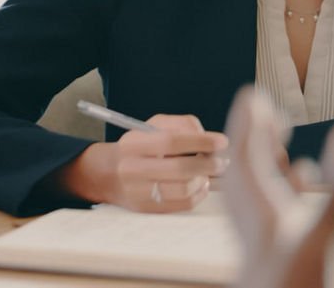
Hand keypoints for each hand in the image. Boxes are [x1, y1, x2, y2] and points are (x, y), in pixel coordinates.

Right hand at [55, 114, 228, 212]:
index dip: (200, 141)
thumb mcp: (154, 126)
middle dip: (208, 164)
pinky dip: (199, 194)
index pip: (171, 141)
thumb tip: (206, 136)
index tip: (222, 141)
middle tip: (223, 160)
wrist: (109, 174)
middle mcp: (133, 169)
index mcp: (134, 144)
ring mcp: (139, 192)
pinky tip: (201, 184)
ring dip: (204, 179)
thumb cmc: (141, 146)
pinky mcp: (148, 209)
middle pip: (180, 169)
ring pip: (183, 189)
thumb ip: (181, 124)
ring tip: (209, 172)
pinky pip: (182, 204)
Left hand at [223, 87, 333, 287]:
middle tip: (261, 104)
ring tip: (279, 134)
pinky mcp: (274, 245)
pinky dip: (284, 185)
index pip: (247, 153)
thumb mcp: (324, 232)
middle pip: (246, 165)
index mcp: (258, 207)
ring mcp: (261, 231)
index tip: (252, 95)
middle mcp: (253, 217)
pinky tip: (302, 176)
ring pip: (256, 184)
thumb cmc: (294, 282)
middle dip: (253, 133)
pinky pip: (273, 206)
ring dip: (265, 158)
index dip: (249, 123)